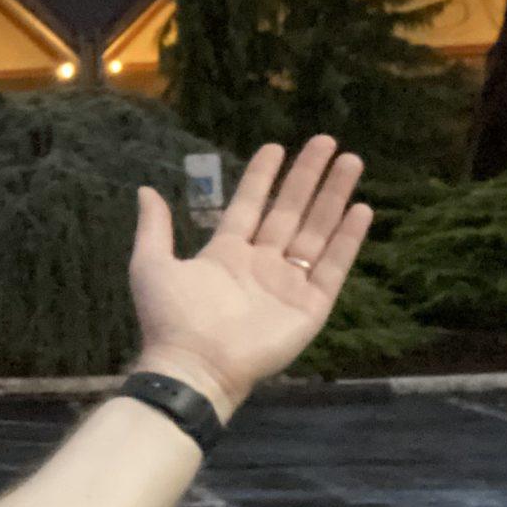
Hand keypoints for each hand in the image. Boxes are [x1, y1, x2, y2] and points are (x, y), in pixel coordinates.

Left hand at [128, 137, 373, 418]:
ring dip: (333, 197)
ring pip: (317, 231)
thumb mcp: (151, 264)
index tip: (276, 147)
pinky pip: (333, 267)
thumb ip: (154, 228)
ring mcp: (288, 284)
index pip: (250, 205)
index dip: (262, 177)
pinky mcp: (311, 306)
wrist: (195, 365)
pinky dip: (348, 239)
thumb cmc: (171, 317)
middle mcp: (261, 264)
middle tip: (326, 141)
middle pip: (290, 211)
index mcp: (226, 254)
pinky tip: (360, 209)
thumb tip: (145, 190)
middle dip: (308, 177)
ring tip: (351, 162)